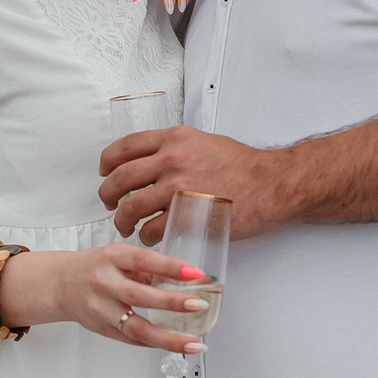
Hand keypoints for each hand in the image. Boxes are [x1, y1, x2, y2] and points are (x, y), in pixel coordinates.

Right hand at [2, 243, 209, 354]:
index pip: (144, 260)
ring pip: (137, 328)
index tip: (196, 273)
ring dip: (169, 338)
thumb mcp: (119, 256)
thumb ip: (149, 268)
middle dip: (173, 302)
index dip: (171, 267)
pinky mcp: (102, 329)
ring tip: (194, 342)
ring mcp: (101, 309)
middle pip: (140, 296)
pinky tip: (175, 345)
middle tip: (199, 305)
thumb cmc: (95, 267)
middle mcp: (104, 283)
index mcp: (112, 258)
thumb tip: (190, 279)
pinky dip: (156, 343)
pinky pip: (132, 340)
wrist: (60, 284)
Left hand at [98, 126, 294, 241]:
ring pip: (130, 207)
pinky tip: (148, 238)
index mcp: (174, 139)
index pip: (124, 147)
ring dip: (122, 220)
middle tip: (110, 205)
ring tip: (125, 226)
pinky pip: (151, 229)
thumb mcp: (204, 142)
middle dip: (107, 196)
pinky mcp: (187, 216)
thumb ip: (177, 148)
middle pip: (119, 179)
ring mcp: (177, 188)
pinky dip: (144, 236)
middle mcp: (171, 159)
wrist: (272, 184)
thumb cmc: (244, 166)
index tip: (105, 172)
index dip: (107, 162)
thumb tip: (155, 160)